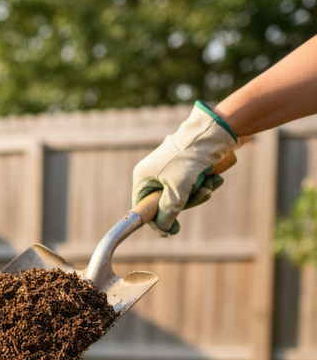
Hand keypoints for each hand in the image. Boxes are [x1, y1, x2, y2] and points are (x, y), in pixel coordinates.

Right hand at [132, 102, 237, 234]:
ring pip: (182, 195)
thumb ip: (168, 212)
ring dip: (200, 193)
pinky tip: (215, 178)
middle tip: (202, 194)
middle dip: (187, 202)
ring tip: (213, 182)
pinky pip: (192, 185)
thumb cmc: (190, 157)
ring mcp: (170, 169)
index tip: (173, 229)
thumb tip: (164, 230)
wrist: (215, 129)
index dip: (158, 220)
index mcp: (143, 177)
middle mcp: (154, 173)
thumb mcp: (177, 190)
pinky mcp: (185, 166)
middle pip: (165, 203)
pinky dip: (205, 184)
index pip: (143, 207)